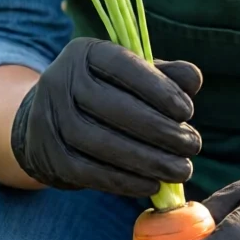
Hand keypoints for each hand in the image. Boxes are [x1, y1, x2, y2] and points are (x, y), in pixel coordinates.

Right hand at [10, 37, 201, 194]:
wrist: (46, 124)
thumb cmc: (103, 96)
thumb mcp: (131, 78)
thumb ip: (164, 76)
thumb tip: (193, 79)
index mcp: (85, 54)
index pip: (122, 65)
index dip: (158, 88)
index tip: (188, 111)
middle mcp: (60, 80)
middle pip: (112, 107)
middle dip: (159, 129)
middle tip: (192, 146)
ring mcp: (48, 118)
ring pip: (100, 142)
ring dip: (146, 160)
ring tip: (180, 170)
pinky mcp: (48, 155)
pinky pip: (88, 172)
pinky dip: (124, 181)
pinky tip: (152, 185)